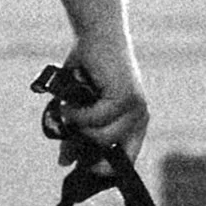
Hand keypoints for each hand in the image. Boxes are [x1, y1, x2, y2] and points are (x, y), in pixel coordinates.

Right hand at [51, 31, 147, 166]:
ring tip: (67, 110)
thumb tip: (65, 162)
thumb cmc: (88, 68)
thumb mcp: (81, 107)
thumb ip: (78, 133)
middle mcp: (139, 117)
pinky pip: (94, 120)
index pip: (127, 158)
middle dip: (84, 146)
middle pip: (110, 151)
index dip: (106, 169)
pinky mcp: (124, 97)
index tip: (83, 169)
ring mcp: (135, 108)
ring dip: (78, 127)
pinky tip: (67, 103)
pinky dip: (76, 114)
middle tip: (67, 132)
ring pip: (101, 138)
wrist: (97, 35)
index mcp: (134, 121)